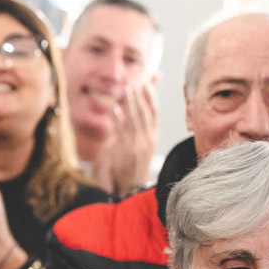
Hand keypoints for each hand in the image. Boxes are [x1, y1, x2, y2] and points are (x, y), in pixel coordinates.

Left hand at [104, 81, 158, 197]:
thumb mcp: (139, 146)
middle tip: (134, 82)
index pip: (154, 113)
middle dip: (139, 96)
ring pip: (135, 118)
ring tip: (126, 89)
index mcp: (153, 136)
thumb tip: (130, 112)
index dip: (151, 98)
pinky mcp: (127, 150)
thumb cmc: (132, 165)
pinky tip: (114, 108)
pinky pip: (122, 130)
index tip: (147, 85)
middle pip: (145, 112)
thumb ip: (137, 129)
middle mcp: (148, 138)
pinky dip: (118, 118)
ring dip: (130, 103)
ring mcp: (138, 144)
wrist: (133, 187)